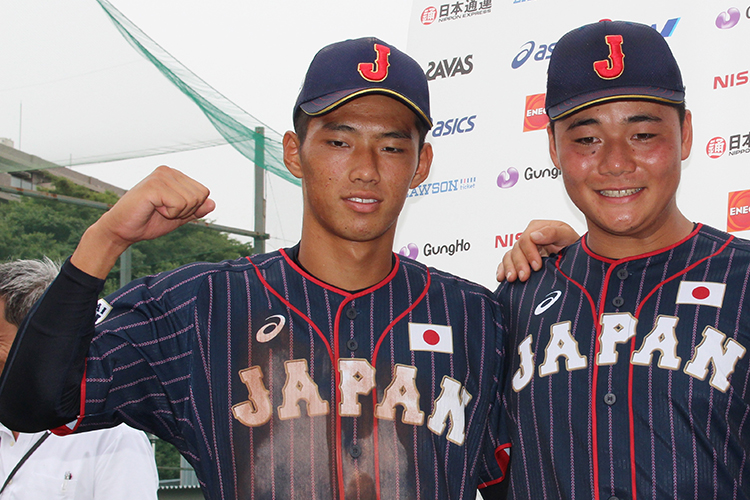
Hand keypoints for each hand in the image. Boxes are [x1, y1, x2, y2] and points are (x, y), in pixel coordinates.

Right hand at [72, 166, 214, 277]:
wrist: (123, 230)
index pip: (204, 192)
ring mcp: (160, 176)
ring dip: (176, 212)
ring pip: (191, 201)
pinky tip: (153, 209)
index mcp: (175, 175)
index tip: (170, 209)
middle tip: (163, 211)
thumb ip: (195, 210)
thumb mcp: (178, 217)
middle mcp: (168, 171)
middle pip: (200, 195)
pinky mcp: (154, 185)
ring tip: (157, 209)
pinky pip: (179, 205)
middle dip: (185, 210)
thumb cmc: (148, 221)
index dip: (191, 208)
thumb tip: (213, 203)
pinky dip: (169, 213)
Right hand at [496, 220, 578, 282]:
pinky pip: (506, 262)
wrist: (576, 256)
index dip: (529, 253)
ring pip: (509, 256)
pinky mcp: (521, 259)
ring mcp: (523, 249)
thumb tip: (534, 235)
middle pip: (516, 249)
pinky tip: (502, 277)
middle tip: (524, 277)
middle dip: (519, 264)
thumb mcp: (566, 235)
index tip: (537, 266)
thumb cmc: (572, 244)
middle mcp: (528, 237)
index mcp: (537, 228)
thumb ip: (552, 232)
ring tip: (512, 279)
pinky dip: (502, 269)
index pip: (526, 239)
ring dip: (509, 268)